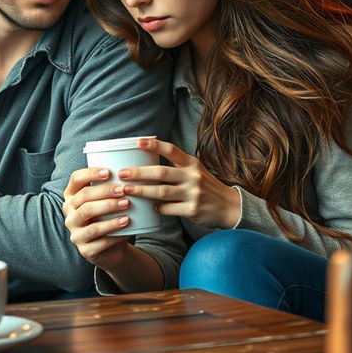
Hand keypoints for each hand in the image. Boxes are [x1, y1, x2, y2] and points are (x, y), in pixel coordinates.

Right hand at [62, 166, 133, 270]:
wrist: (113, 248)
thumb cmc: (110, 217)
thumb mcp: (108, 201)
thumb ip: (112, 185)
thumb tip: (135, 165)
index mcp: (72, 196)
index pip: (76, 179)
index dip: (90, 173)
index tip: (109, 171)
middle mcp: (69, 213)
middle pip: (84, 198)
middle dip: (104, 193)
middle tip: (123, 190)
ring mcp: (75, 232)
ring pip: (89, 218)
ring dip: (109, 211)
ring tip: (127, 207)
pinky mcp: (85, 250)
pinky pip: (99, 240)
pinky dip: (114, 233)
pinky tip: (127, 228)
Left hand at [118, 137, 240, 229]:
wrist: (229, 206)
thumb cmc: (206, 186)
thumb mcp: (195, 170)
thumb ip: (177, 164)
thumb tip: (149, 157)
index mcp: (192, 163)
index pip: (171, 150)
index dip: (154, 145)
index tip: (137, 142)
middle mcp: (193, 176)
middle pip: (161, 172)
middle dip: (139, 173)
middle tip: (122, 174)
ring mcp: (193, 193)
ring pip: (161, 192)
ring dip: (142, 191)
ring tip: (127, 190)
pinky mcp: (192, 210)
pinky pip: (169, 209)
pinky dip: (158, 208)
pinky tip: (150, 207)